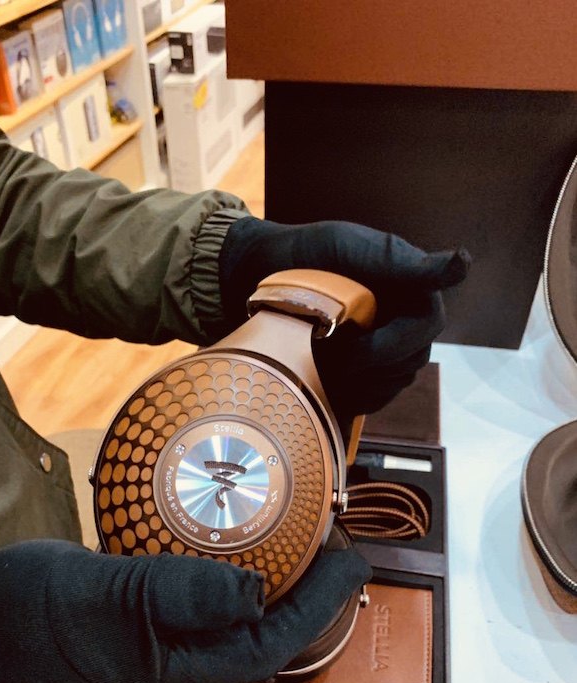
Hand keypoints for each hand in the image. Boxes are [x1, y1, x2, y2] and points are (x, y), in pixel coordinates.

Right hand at [0, 539, 369, 682]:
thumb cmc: (31, 613)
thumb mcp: (107, 595)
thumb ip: (181, 594)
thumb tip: (258, 593)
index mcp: (174, 673)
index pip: (268, 645)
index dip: (317, 604)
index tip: (352, 559)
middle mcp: (175, 667)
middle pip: (259, 641)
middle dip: (306, 599)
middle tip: (337, 549)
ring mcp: (157, 649)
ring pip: (233, 625)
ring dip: (273, 590)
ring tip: (302, 548)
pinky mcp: (140, 626)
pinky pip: (201, 609)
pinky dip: (230, 582)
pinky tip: (236, 555)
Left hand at [219, 217, 469, 418]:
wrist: (260, 279)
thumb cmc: (306, 255)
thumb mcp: (347, 246)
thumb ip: (398, 261)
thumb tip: (460, 265)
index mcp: (410, 289)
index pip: (427, 322)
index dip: (400, 337)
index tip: (358, 338)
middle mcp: (404, 321)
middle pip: (412, 358)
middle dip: (370, 360)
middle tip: (329, 351)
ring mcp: (386, 351)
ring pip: (394, 382)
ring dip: (360, 380)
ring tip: (320, 361)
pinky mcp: (364, 376)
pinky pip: (374, 398)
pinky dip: (352, 395)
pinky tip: (325, 382)